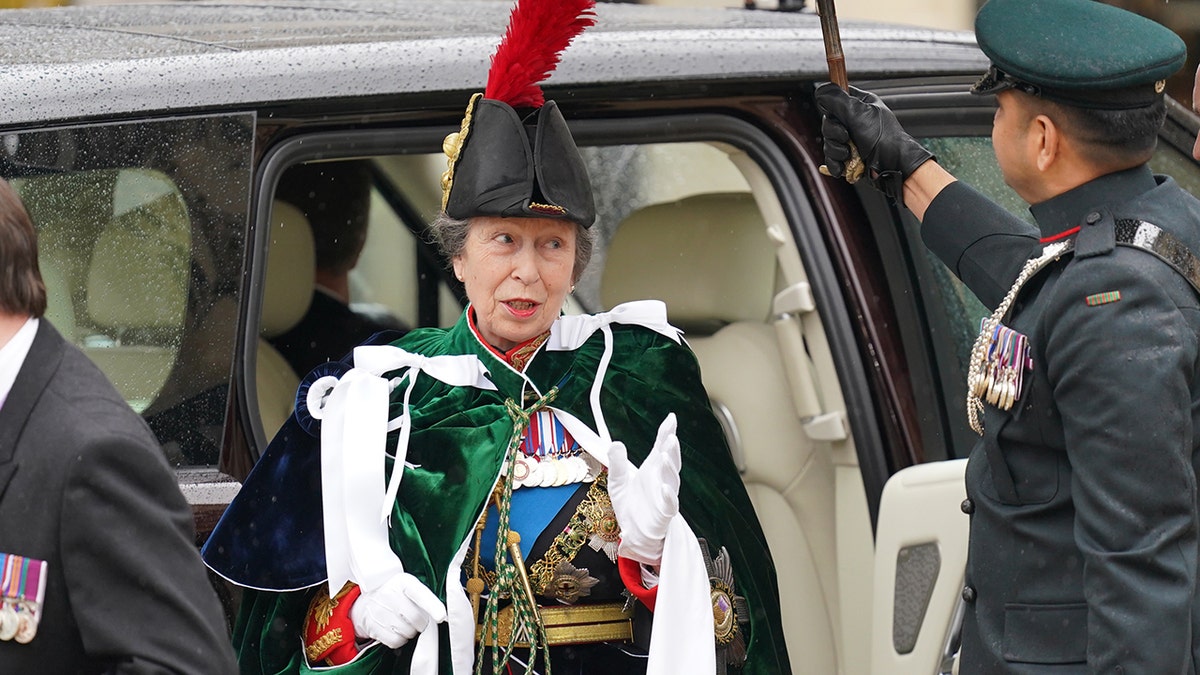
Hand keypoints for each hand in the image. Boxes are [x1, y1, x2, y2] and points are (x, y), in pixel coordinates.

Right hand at [349, 572, 446, 648]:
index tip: (441, 616)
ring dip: (410, 632)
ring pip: (408, 632)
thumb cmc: (395, 595)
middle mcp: (389, 594)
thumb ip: (425, 598)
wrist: (366, 602)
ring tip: (403, 622)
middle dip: (422, 623)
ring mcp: (379, 610)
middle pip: (417, 618)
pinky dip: (399, 640)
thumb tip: (441, 617)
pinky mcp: (372, 626)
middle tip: (416, 619)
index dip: (432, 606)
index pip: (420, 594)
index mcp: (403, 581)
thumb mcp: (408, 587)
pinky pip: (396, 641)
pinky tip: (395, 630)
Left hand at [607, 413, 681, 565]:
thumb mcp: (618, 482)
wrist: (634, 534)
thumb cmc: (631, 506)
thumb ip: (617, 464)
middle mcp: (662, 480)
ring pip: (672, 480)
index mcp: (652, 470)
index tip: (671, 418)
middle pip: (670, 461)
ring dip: (670, 468)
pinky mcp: (664, 514)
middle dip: (671, 449)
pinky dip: (669, 496)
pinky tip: (665, 488)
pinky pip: (670, 505)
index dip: (667, 433)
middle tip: (670, 437)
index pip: (661, 448)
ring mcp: (665, 497)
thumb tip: (615, 443)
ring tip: (665, 455)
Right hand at [815, 82, 933, 199]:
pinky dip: (835, 163)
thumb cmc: (885, 138)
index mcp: (859, 104)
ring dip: (836, 150)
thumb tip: (820, 89)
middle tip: (847, 137)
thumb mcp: (858, 112)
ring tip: (849, 154)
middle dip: (834, 135)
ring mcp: (851, 139)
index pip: (835, 100)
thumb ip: (837, 99)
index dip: (832, 109)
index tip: (838, 117)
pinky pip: (832, 158)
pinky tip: (843, 165)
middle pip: (828, 124)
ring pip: (828, 142)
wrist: (893, 166)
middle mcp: (854, 121)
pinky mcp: (848, 156)